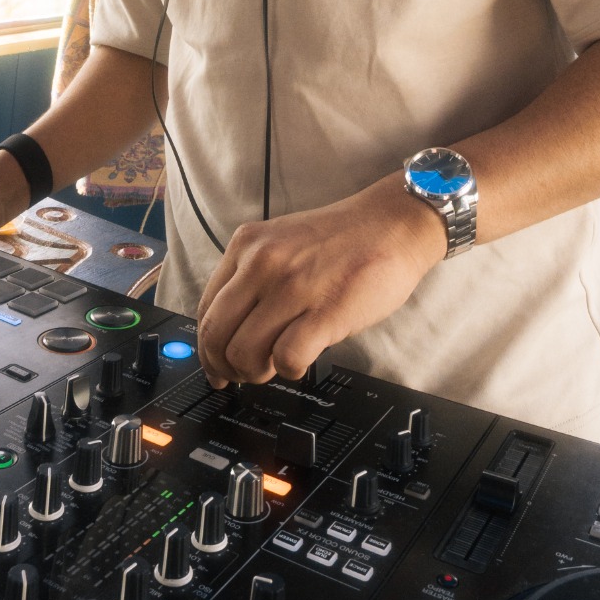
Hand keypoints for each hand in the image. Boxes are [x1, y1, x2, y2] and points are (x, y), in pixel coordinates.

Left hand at [195, 176, 447, 386]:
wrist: (394, 223)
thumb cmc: (344, 238)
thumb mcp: (282, 242)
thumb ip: (254, 276)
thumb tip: (232, 328)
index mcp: (247, 245)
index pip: (205, 309)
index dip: (206, 349)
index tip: (215, 366)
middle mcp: (263, 263)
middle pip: (217, 335)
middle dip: (226, 367)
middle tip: (244, 376)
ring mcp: (293, 287)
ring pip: (244, 352)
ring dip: (256, 372)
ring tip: (276, 365)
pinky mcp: (324, 311)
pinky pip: (286, 358)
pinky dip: (290, 369)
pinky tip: (303, 358)